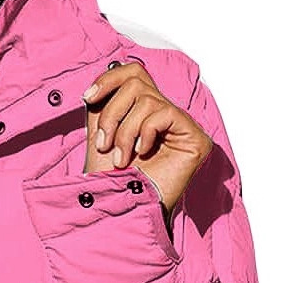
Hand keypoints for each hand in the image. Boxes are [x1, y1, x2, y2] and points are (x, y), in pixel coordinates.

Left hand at [82, 61, 212, 213]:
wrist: (121, 210)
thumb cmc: (111, 180)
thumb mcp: (100, 136)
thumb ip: (102, 107)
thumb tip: (99, 83)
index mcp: (142, 112)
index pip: (133, 73)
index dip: (109, 79)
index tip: (87, 97)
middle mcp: (163, 114)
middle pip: (136, 81)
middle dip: (112, 113)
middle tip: (104, 144)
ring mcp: (181, 126)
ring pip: (147, 98)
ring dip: (125, 130)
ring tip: (121, 158)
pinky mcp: (195, 137)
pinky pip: (165, 113)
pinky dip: (145, 132)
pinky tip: (142, 153)